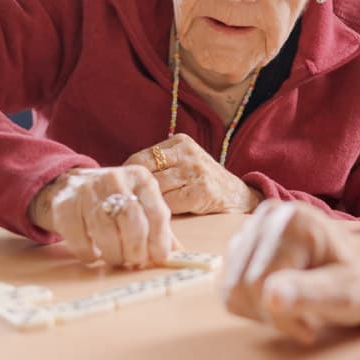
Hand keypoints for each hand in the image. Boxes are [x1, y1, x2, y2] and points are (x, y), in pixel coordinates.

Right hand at [30, 166, 176, 267]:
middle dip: (136, 248)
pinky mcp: (64, 206)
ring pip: (106, 230)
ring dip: (114, 254)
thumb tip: (177, 254)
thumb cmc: (110, 199)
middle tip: (135, 262)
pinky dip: (89, 253)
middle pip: (132, 220)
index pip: (158, 212)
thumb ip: (156, 226)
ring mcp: (87, 190)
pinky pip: (80, 239)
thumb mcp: (138, 203)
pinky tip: (94, 254)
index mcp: (140, 178)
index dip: (160, 240)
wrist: (65, 186)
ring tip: (116, 260)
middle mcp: (115, 178)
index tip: (158, 258)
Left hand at [124, 133, 260, 214]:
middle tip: (131, 206)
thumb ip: (158, 167)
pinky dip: (166, 212)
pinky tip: (168, 216)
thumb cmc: (201, 183)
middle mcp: (188, 153)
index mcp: (180, 142)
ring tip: (148, 212)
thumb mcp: (183, 164)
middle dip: (138, 192)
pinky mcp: (203, 191)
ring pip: (157, 189)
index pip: (140, 158)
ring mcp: (196, 171)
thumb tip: (120, 179)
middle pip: (146, 174)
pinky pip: (171, 204)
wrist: (238, 197)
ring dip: (151, 203)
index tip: (123, 191)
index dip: (128, 177)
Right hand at [221, 200, 359, 344]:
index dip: (279, 315)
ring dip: (263, 311)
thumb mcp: (345, 292)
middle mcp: (268, 216)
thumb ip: (309, 292)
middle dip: (271, 313)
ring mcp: (253, 228)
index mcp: (294, 221)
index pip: (258, 281)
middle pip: (241, 284)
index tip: (311, 328)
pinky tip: (282, 301)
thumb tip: (271, 296)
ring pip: (232, 288)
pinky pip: (230, 288)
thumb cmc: (359, 282)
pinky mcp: (244, 245)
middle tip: (305, 320)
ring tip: (297, 309)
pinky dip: (254, 305)